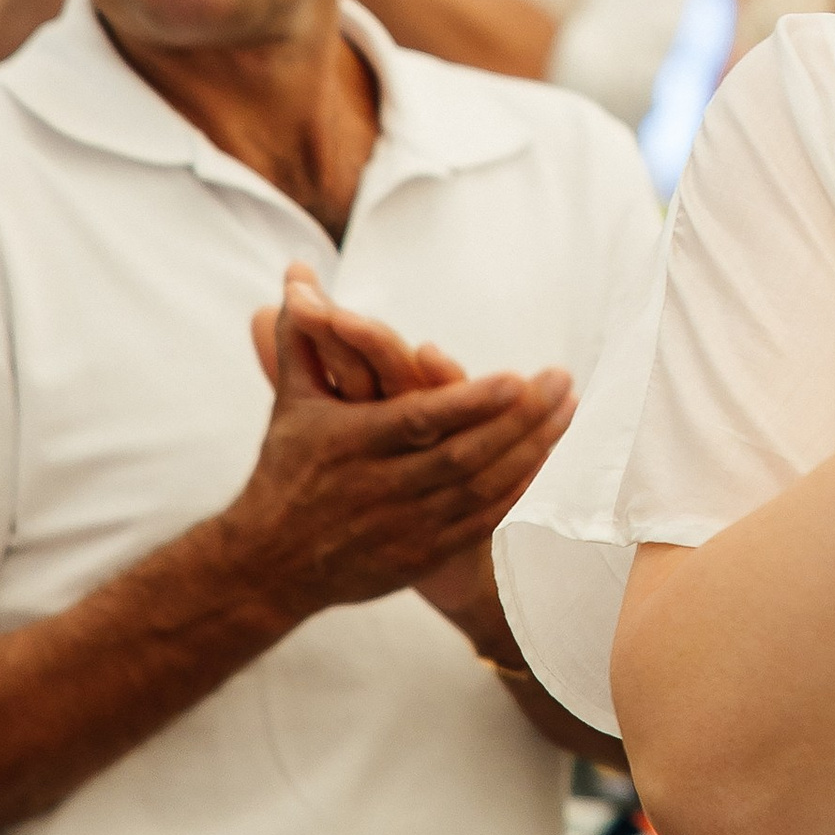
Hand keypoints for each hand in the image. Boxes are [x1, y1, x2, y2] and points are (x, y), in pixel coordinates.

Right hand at [220, 272, 575, 626]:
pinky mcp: (420, 557)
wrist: (267, 565)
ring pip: (479, 489)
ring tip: (567, 411)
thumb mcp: (291, 400)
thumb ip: (302, 333)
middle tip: (563, 381)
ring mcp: (403, 527)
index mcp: (351, 443)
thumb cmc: (285, 468)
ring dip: (530, 451)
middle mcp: (380, 488)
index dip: (470, 402)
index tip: (517, 378)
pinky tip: (544, 460)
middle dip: (521, 419)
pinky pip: (479, 524)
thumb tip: (298, 269)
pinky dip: (515, 492)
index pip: (420, 420)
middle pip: (463, 454)